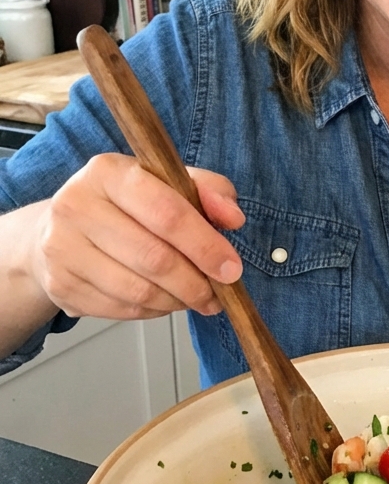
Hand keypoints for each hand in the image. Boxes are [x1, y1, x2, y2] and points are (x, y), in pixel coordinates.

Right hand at [29, 153, 243, 321]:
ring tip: (196, 297)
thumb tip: (233, 217)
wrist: (60, 229)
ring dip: (178, 300)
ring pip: (138, 290)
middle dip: (196, 282)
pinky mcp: (61, 284)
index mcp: (108, 172)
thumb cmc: (124, 204)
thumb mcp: (167, 182)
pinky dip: (154, 310)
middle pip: (154, 257)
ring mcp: (62, 248)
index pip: (166, 212)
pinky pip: (122, 309)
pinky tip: (165, 300)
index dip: (205, 245)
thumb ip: (208, 191)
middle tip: (219, 292)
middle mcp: (76, 206)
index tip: (231, 268)